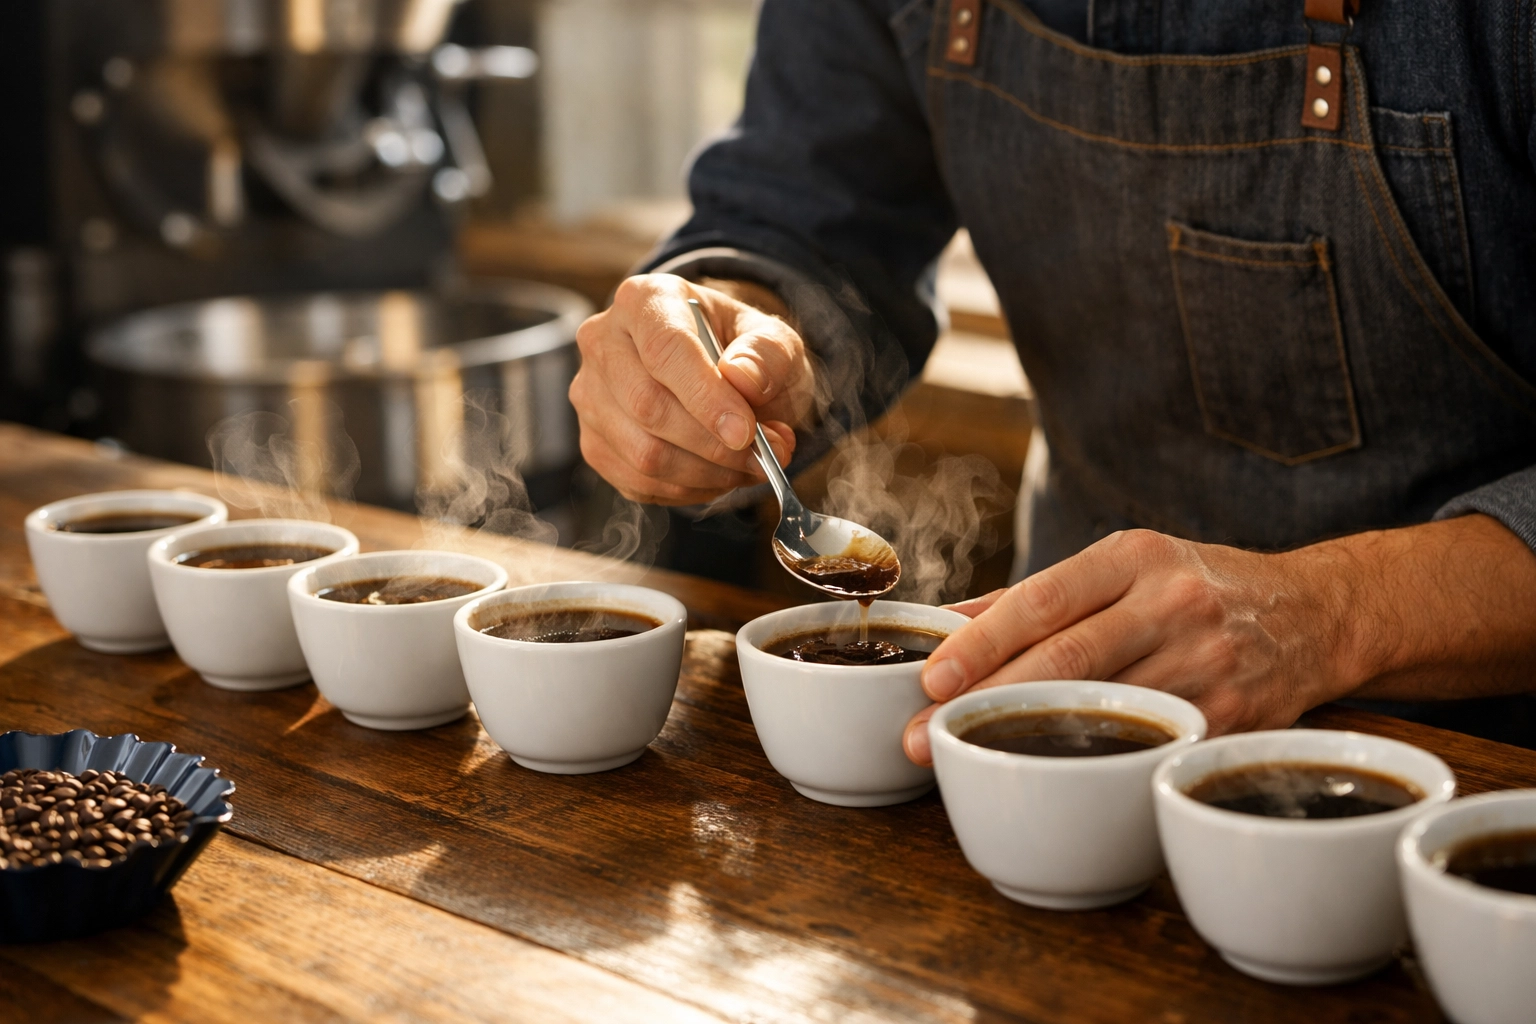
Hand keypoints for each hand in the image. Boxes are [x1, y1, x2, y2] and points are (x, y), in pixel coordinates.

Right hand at [569, 274, 814, 504]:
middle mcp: (603, 343)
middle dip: (713, 444)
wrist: (723, 375)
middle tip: (764, 455)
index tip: (745, 432)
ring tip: (750, 465)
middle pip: (648, 406)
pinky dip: (689, 489)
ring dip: (707, 473)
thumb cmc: (745, 353)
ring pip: (643, 453)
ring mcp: (590, 396)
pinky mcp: (594, 443)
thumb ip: (767, 355)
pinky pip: (638, 482)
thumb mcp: (775, 341)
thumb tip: (742, 378)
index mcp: (645, 300)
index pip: (665, 349)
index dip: (706, 397)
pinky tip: (718, 475)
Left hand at [900, 529, 1354, 764]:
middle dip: (988, 700)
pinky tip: (1048, 780)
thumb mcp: (1127, 566)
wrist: (1319, 613)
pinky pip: (1147, 744)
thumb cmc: (1200, 587)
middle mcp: (1171, 604)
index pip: (1045, 598)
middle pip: (1067, 658)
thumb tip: (949, 620)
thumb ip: (1039, 596)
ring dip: (1030, 740)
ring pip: (1103, 709)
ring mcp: (1205, 663)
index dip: (984, 640)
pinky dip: (1094, 763)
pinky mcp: (1229, 717)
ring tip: (968, 759)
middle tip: (925, 733)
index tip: (932, 676)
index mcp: (1135, 557)